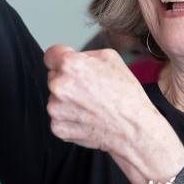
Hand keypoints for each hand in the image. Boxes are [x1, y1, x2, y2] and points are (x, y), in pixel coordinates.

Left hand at [43, 46, 168, 163]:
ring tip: (91, 105)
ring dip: (68, 101)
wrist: (132, 129)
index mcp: (70, 65)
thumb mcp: (111, 58)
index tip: (69, 66)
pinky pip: (59, 118)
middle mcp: (58, 86)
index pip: (50, 56)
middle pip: (53, 77)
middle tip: (89, 89)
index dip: (61, 59)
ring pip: (56, 99)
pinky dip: (70, 119)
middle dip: (68, 81)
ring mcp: (55, 109)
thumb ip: (85, 55)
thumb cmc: (126, 95)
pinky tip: (87, 118)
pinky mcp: (57, 127)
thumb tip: (74, 57)